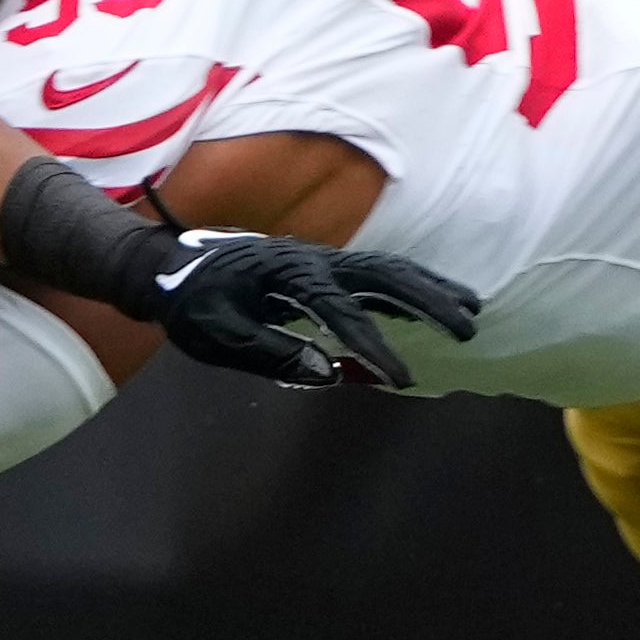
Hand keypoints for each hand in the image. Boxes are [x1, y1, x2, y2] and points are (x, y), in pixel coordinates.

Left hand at [144, 230, 480, 390]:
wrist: (167, 266)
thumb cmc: (190, 304)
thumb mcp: (217, 334)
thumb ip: (270, 350)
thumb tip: (326, 371)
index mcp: (286, 275)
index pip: (342, 313)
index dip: (375, 347)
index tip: (403, 379)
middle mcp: (312, 259)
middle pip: (384, 273)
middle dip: (429, 300)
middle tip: (469, 328)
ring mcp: (319, 259)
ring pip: (387, 268)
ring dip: (430, 288)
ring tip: (472, 312)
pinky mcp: (320, 268)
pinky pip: (373, 275)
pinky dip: (409, 287)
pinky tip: (435, 304)